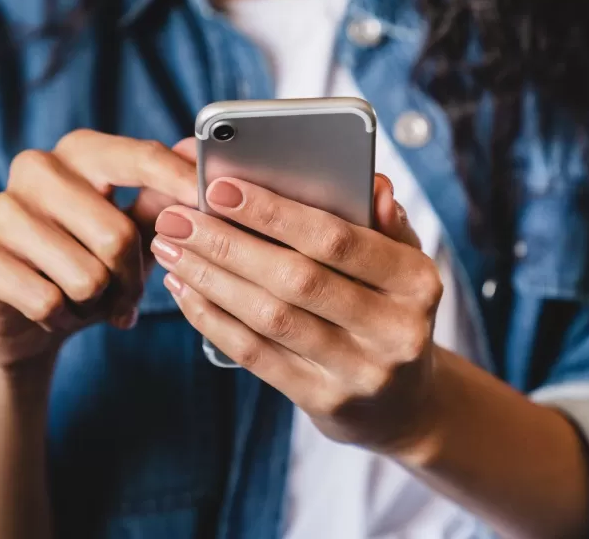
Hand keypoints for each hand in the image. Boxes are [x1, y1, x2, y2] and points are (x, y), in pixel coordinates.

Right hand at [0, 132, 197, 368]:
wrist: (21, 319)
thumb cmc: (87, 265)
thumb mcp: (132, 234)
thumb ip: (161, 199)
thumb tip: (196, 155)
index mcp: (80, 152)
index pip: (138, 157)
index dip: (178, 181)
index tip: (209, 201)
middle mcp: (36, 168)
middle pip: (117, 235)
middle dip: (131, 281)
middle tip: (126, 297)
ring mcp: (0, 207)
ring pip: (85, 276)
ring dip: (96, 304)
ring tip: (85, 302)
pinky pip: (46, 300)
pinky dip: (61, 319)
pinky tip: (53, 313)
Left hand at [150, 175, 442, 454]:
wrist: (404, 404)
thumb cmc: (390, 310)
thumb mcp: (402, 264)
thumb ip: (383, 222)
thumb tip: (371, 183)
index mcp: (417, 282)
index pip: (338, 240)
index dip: (274, 212)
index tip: (219, 188)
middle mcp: (395, 330)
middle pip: (296, 279)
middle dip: (227, 244)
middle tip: (177, 218)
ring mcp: (360, 372)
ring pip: (270, 318)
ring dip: (211, 279)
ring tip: (171, 249)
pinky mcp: (324, 401)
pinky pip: (257, 355)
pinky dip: (213, 319)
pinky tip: (185, 291)